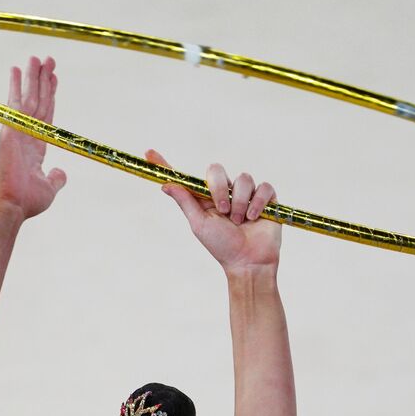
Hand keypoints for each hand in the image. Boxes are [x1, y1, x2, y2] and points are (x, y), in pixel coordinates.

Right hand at [0, 56, 66, 218]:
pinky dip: (16, 86)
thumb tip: (61, 173)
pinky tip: (16, 70)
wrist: (12, 204)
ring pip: (28, 98)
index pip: (45, 115)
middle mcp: (26, 134)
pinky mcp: (10, 129)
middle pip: (38, 101)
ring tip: (38, 57)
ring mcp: (17, 130)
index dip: (50, 96)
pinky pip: (16, 103)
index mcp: (36, 146)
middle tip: (48, 59)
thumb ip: (56, 178)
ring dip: (33, 77)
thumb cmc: (27, 200)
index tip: (53, 79)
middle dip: (43, 80)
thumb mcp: (49, 187)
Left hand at [146, 149, 281, 272]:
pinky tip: (253, 217)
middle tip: (222, 211)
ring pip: (243, 178)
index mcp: (205, 198)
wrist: (248, 262)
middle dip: (219, 189)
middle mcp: (224, 191)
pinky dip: (257, 202)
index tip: (148, 153)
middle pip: (217, 170)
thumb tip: (165, 184)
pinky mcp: (266, 198)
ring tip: (239, 220)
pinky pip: (263, 187)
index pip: (185, 177)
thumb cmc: (222, 246)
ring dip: (239, 202)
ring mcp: (245, 193)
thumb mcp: (199, 224)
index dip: (166, 164)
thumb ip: (186, 202)